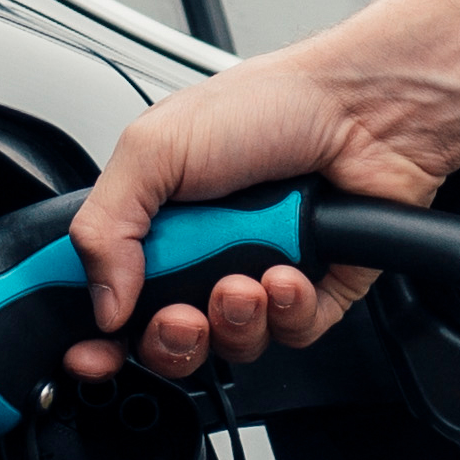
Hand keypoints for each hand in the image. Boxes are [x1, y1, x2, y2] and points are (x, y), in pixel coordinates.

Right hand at [72, 50, 459, 385]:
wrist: (364, 109)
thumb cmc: (271, 105)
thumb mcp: (156, 147)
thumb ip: (106, 226)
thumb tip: (101, 302)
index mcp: (158, 219)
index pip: (108, 296)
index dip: (99, 336)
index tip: (95, 353)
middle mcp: (205, 252)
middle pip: (166, 339)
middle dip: (172, 337)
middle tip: (181, 313)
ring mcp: (258, 274)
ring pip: (230, 345)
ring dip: (235, 319)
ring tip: (247, 277)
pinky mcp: (313, 293)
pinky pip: (290, 336)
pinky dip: (289, 310)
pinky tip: (290, 272)